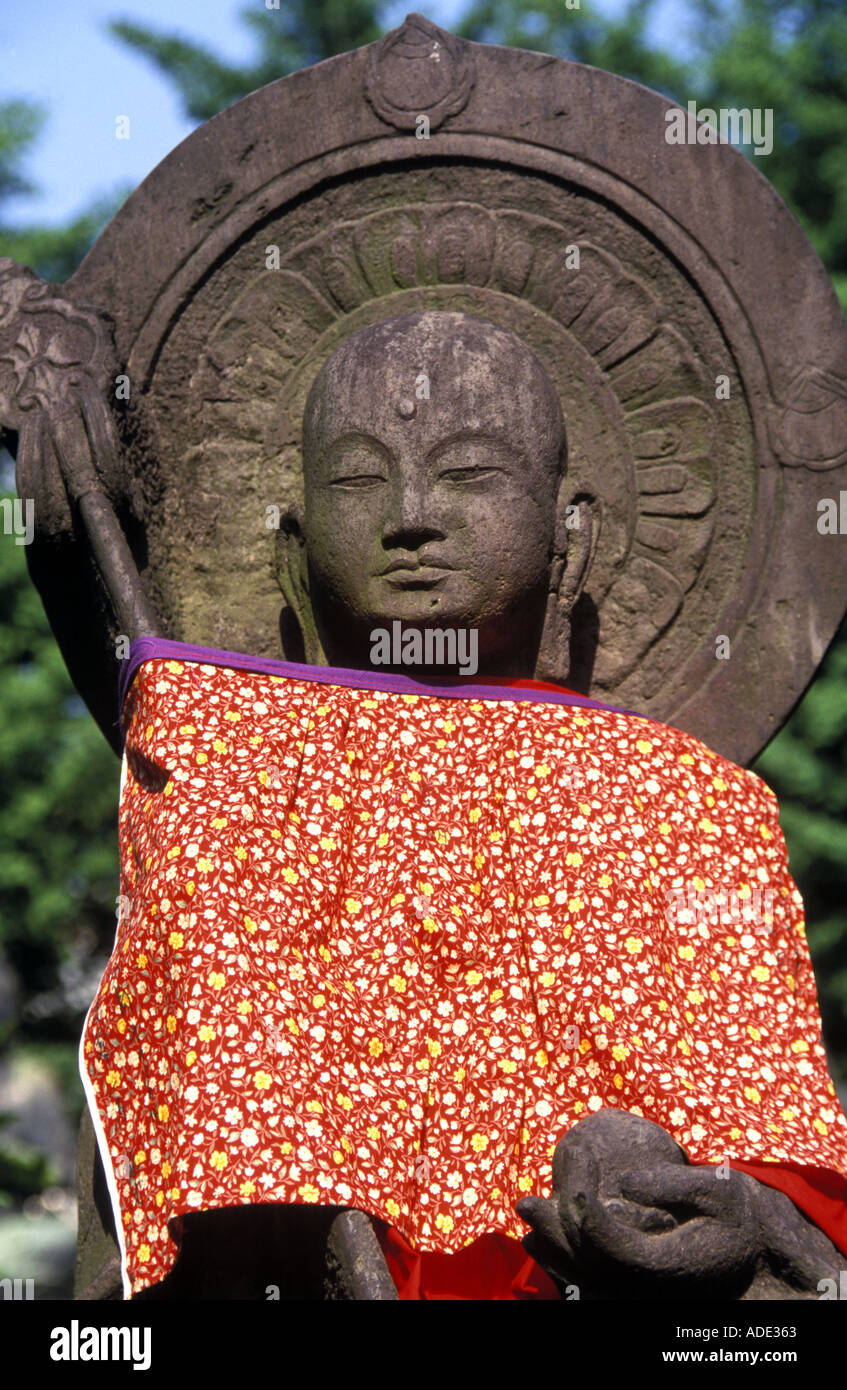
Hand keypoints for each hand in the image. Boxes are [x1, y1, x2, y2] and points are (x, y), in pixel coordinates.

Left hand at [517, 1109, 759, 1298]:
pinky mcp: (635, 1287)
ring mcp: (640, 1290)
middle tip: (524, 1200)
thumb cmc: (737, 1216)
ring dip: (550, 1245)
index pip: (610, 1245)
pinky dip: (563, 1260)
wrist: (754, 1252)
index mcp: (666, 1264)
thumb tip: (625, 1180)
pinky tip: (542, 1238)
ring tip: (526, 1215)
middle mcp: (648, 1285)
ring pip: (584, 1276)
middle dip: (554, 1229)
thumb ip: (673, 1185)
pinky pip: (591, 1280)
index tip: (575, 1169)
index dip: (584, 1212)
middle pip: (587, 1263)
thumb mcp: (719, 1193)